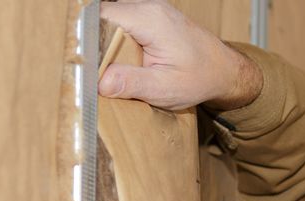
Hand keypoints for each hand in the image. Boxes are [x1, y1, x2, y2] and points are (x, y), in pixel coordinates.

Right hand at [98, 0, 262, 111]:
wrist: (225, 70)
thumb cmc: (201, 78)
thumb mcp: (165, 88)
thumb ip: (131, 83)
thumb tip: (100, 82)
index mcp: (149, 19)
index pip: (100, 16)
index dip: (85, 37)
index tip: (79, 61)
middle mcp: (147, 7)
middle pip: (102, 15)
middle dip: (91, 41)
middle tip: (87, 68)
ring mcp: (149, 9)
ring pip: (111, 19)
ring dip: (103, 41)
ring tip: (101, 66)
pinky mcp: (150, 17)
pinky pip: (122, 23)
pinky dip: (115, 40)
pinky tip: (117, 61)